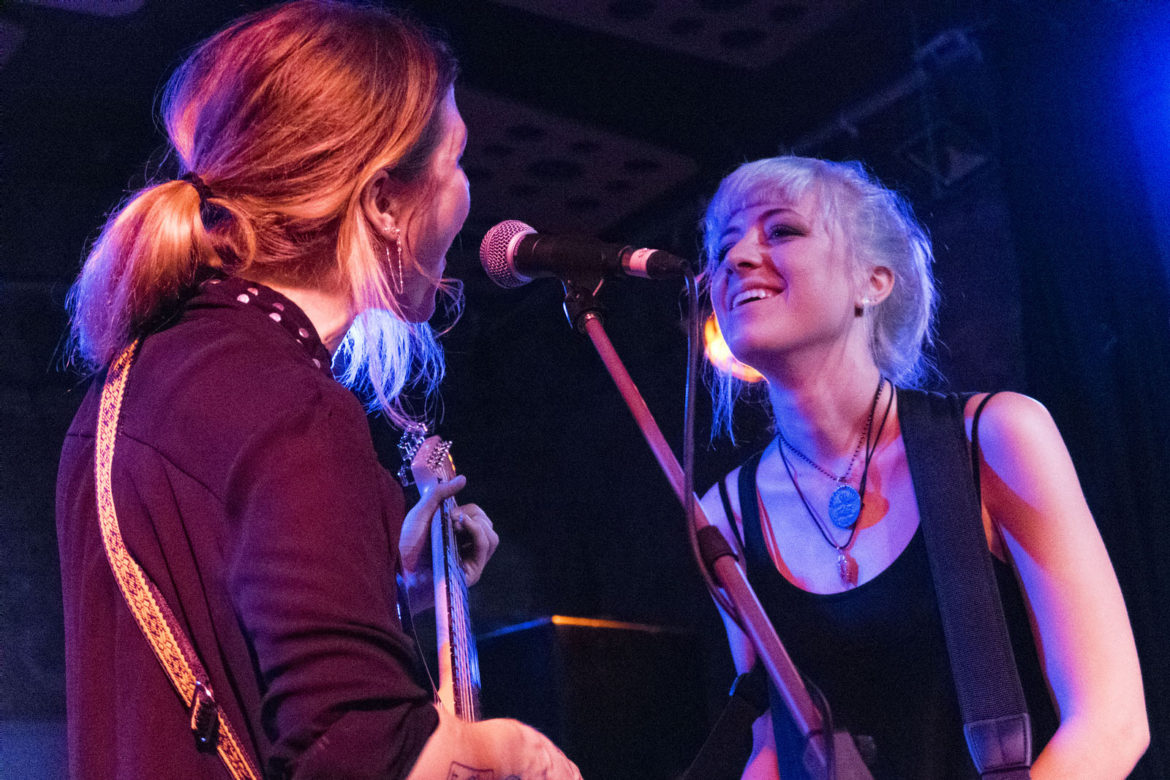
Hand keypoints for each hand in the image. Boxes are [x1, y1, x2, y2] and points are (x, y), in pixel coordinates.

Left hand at [399, 475, 499, 590]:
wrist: (398, 567)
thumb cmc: (406, 544)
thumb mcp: (422, 512)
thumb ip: (440, 494)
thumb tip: (463, 479)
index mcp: (458, 536)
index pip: (479, 517)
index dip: (468, 510)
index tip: (450, 513)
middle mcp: (467, 549)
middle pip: (488, 525)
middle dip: (474, 516)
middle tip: (452, 520)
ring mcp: (470, 562)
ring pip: (492, 537)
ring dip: (478, 524)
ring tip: (456, 526)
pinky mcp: (471, 572)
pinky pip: (485, 546)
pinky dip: (478, 532)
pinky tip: (463, 526)